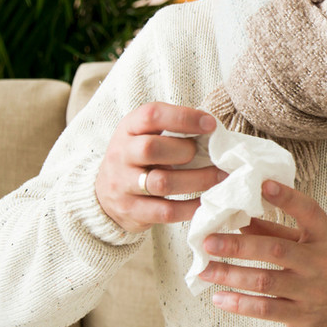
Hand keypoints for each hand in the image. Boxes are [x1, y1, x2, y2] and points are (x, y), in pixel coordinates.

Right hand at [95, 103, 222, 232]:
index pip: (151, 115)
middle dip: (185, 151)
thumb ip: (172, 129)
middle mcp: (121, 155)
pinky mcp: (131, 211)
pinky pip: (166, 211)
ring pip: (161, 182)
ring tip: (221, 176)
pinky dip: (191, 207)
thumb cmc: (139, 158)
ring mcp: (123, 185)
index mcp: (129, 129)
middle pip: (150, 148)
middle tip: (209, 155)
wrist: (105, 196)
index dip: (183, 118)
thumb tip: (213, 130)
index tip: (211, 125)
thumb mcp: (146, 135)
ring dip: (198, 180)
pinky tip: (207, 201)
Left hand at [199, 181, 326, 326]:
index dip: (288, 197)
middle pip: (276, 250)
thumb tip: (239, 217)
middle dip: (239, 245)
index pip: (309, 212)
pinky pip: (266, 309)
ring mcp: (311, 290)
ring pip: (266, 280)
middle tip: (208, 241)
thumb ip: (276, 231)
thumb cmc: (325, 267)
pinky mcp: (301, 315)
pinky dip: (240, 304)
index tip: (264, 184)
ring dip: (231, 274)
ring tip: (205, 270)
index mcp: (324, 236)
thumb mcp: (310, 243)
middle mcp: (319, 261)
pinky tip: (219, 298)